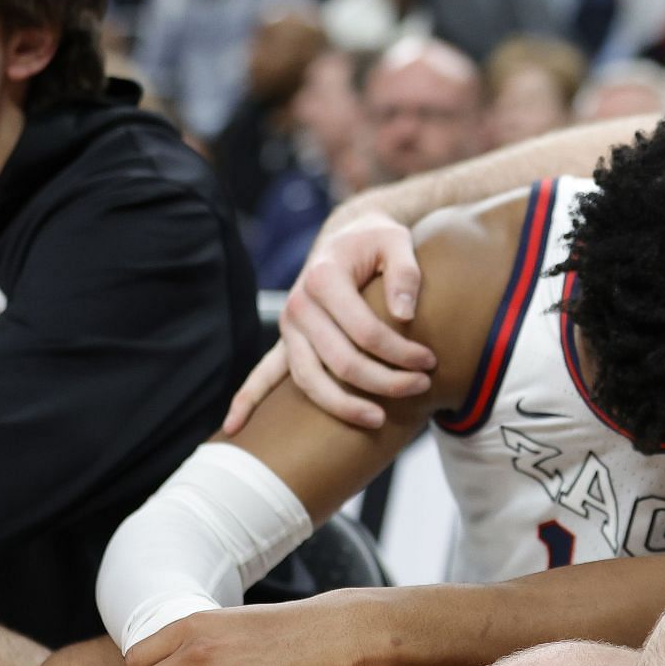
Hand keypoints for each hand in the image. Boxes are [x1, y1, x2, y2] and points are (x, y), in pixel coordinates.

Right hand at [223, 210, 434, 433]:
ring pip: (309, 380)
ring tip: (378, 420)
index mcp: (325, 278)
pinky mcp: (288, 341)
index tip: (430, 362)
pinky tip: (234, 428)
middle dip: (384, 382)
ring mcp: (289, 327)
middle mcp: (299, 305)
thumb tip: (404, 315)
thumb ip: (405, 272)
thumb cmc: (375, 242)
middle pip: (341, 362)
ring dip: (343, 406)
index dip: (401, 353)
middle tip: (420, 387)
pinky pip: (263, 374)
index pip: (367, 332)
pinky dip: (247, 400)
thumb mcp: (397, 241)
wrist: (346, 237)